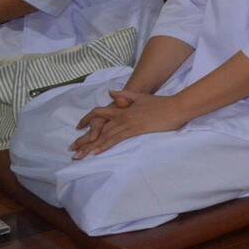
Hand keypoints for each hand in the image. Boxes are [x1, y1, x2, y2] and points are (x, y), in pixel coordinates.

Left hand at [69, 90, 187, 157]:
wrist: (176, 106)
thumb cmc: (161, 103)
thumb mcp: (141, 96)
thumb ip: (125, 95)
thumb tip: (110, 92)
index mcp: (122, 108)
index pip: (98, 113)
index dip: (87, 120)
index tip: (78, 128)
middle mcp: (122, 116)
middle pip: (97, 129)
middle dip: (83, 141)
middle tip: (71, 150)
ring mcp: (128, 123)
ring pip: (104, 136)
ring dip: (90, 147)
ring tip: (79, 156)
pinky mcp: (135, 130)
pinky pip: (116, 139)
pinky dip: (104, 145)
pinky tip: (95, 152)